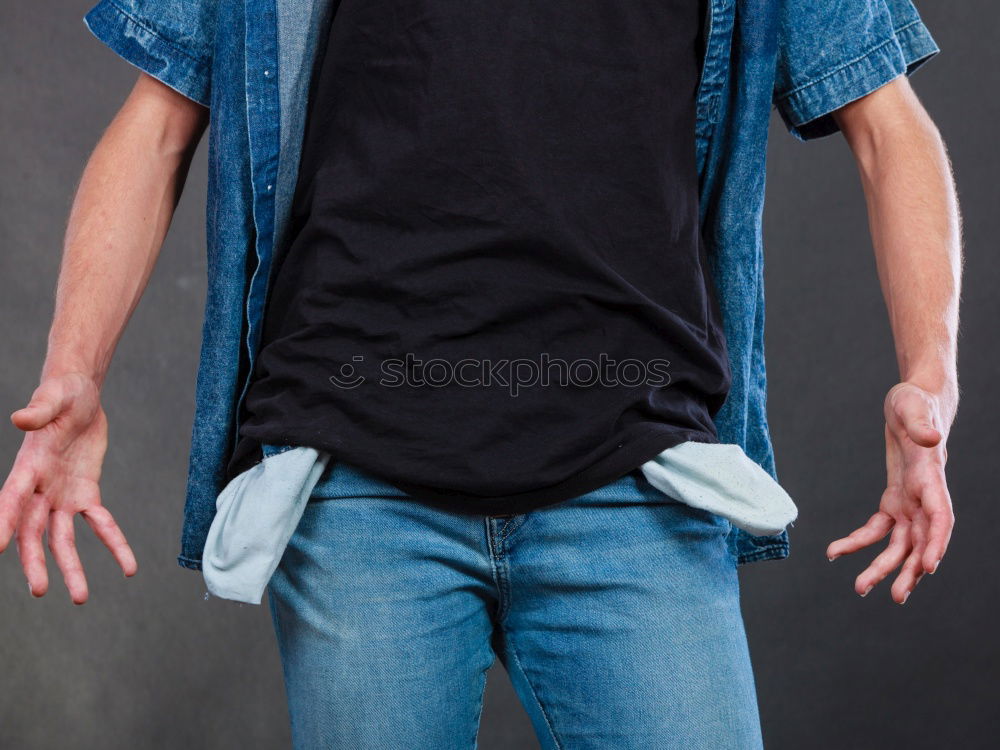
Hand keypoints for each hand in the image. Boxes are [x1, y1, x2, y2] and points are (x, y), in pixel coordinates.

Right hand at [0, 373, 136, 602]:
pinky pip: (100, 524)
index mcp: (28, 467)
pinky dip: (113, 544)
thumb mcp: (54, 397)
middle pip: (33, 531)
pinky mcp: (86, 493)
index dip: (4, 521)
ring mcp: (61, 494)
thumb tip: (20, 419)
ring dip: (71, 566)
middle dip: (36, 560)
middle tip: (41, 590)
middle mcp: (40, 488)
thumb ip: (39, 410)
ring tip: (80, 598)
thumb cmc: (62, 394)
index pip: (11, 498)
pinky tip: (129, 567)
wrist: (80, 396)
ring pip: (63, 539)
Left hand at [826, 381, 954, 603]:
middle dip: (909, 570)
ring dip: (883, 567)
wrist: (913, 402)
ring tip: (861, 589)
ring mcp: (911, 501)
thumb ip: (921, 425)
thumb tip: (931, 439)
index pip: (940, 517)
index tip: (929, 567)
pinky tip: (835, 553)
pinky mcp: (895, 499)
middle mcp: (925, 496)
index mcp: (932, 478)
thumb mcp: (914, 407)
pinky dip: (858, 541)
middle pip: (921, 541)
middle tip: (895, 597)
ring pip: (900, 544)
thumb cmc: (916, 402)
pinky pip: (877, 528)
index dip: (936, 542)